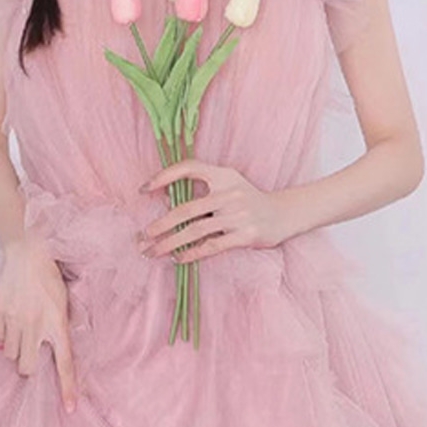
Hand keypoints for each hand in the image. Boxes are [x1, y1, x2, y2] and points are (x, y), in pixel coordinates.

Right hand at [0, 236, 78, 412]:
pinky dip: (3, 334)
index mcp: (57, 323)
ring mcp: (14, 319)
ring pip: (10, 355)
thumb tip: (46, 352)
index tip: (70, 408)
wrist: (27, 251)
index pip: (65, 363)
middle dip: (28, 367)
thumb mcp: (63, 302)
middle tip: (31, 352)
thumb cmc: (49, 277)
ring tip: (21, 328)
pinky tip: (10, 317)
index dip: (68, 387)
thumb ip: (59, 328)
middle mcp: (35, 324)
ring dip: (15, 349)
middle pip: (27, 368)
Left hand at [138, 158, 286, 261]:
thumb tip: (166, 201)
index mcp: (224, 175)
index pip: (189, 167)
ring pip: (195, 231)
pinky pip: (212, 246)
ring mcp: (239, 215)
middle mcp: (230, 192)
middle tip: (142, 236)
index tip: (143, 190)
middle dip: (160, 224)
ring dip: (169, 243)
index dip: (164, 176)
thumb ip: (203, 190)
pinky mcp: (246, 235)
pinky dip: (191, 253)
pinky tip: (177, 258)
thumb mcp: (229, 185)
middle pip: (186, 208)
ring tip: (152, 252)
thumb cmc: (248, 201)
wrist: (284, 214)